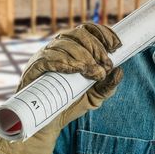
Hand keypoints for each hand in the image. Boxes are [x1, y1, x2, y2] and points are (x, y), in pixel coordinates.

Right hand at [0, 23, 122, 153]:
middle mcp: (59, 47)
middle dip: (96, 47)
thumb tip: (119, 71)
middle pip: (78, 34)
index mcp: (74, 48)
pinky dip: (64, 61)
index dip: (103, 33)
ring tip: (93, 72)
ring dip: (83, 56)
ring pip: (65, 44)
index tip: (116, 45)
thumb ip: (107, 86)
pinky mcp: (34, 68)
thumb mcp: (94, 97)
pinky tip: (75, 70)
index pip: (88, 29)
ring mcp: (45, 56)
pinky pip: (48, 58)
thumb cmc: (70, 105)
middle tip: (105, 65)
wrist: (47, 124)